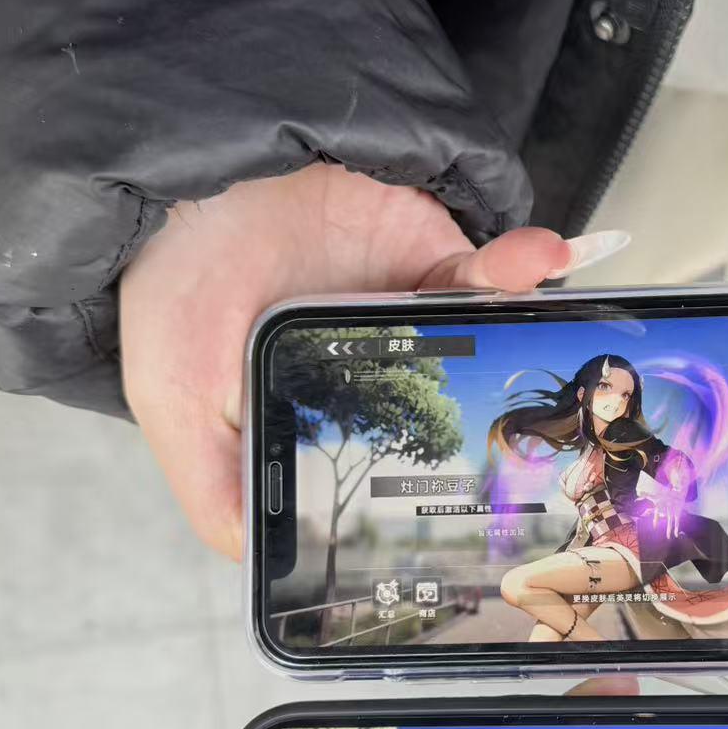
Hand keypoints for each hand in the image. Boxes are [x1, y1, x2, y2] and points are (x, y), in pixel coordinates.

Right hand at [120, 164, 627, 556]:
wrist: (195, 165)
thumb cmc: (175, 287)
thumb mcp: (174, 400)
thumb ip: (215, 485)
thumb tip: (248, 563)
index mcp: (320, 417)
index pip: (385, 476)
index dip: (429, 502)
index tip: (469, 527)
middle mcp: (376, 376)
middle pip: (457, 420)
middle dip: (505, 436)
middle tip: (538, 455)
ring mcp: (411, 321)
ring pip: (488, 354)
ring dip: (526, 350)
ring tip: (553, 340)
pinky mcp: (432, 260)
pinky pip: (493, 277)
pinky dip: (524, 267)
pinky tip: (544, 259)